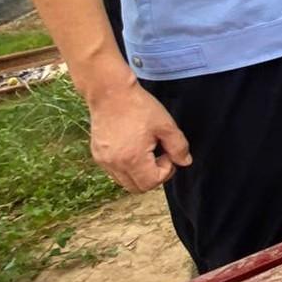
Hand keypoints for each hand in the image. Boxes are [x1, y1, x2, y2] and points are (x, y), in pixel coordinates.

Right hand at [86, 78, 190, 192]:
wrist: (110, 92)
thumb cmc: (138, 106)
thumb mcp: (166, 125)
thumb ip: (179, 147)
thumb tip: (185, 162)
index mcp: (132, 159)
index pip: (152, 183)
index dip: (165, 170)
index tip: (167, 151)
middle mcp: (115, 164)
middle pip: (137, 188)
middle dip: (153, 176)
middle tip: (159, 154)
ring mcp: (103, 161)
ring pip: (124, 182)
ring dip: (139, 173)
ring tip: (145, 150)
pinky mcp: (97, 155)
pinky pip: (114, 172)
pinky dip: (126, 167)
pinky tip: (132, 148)